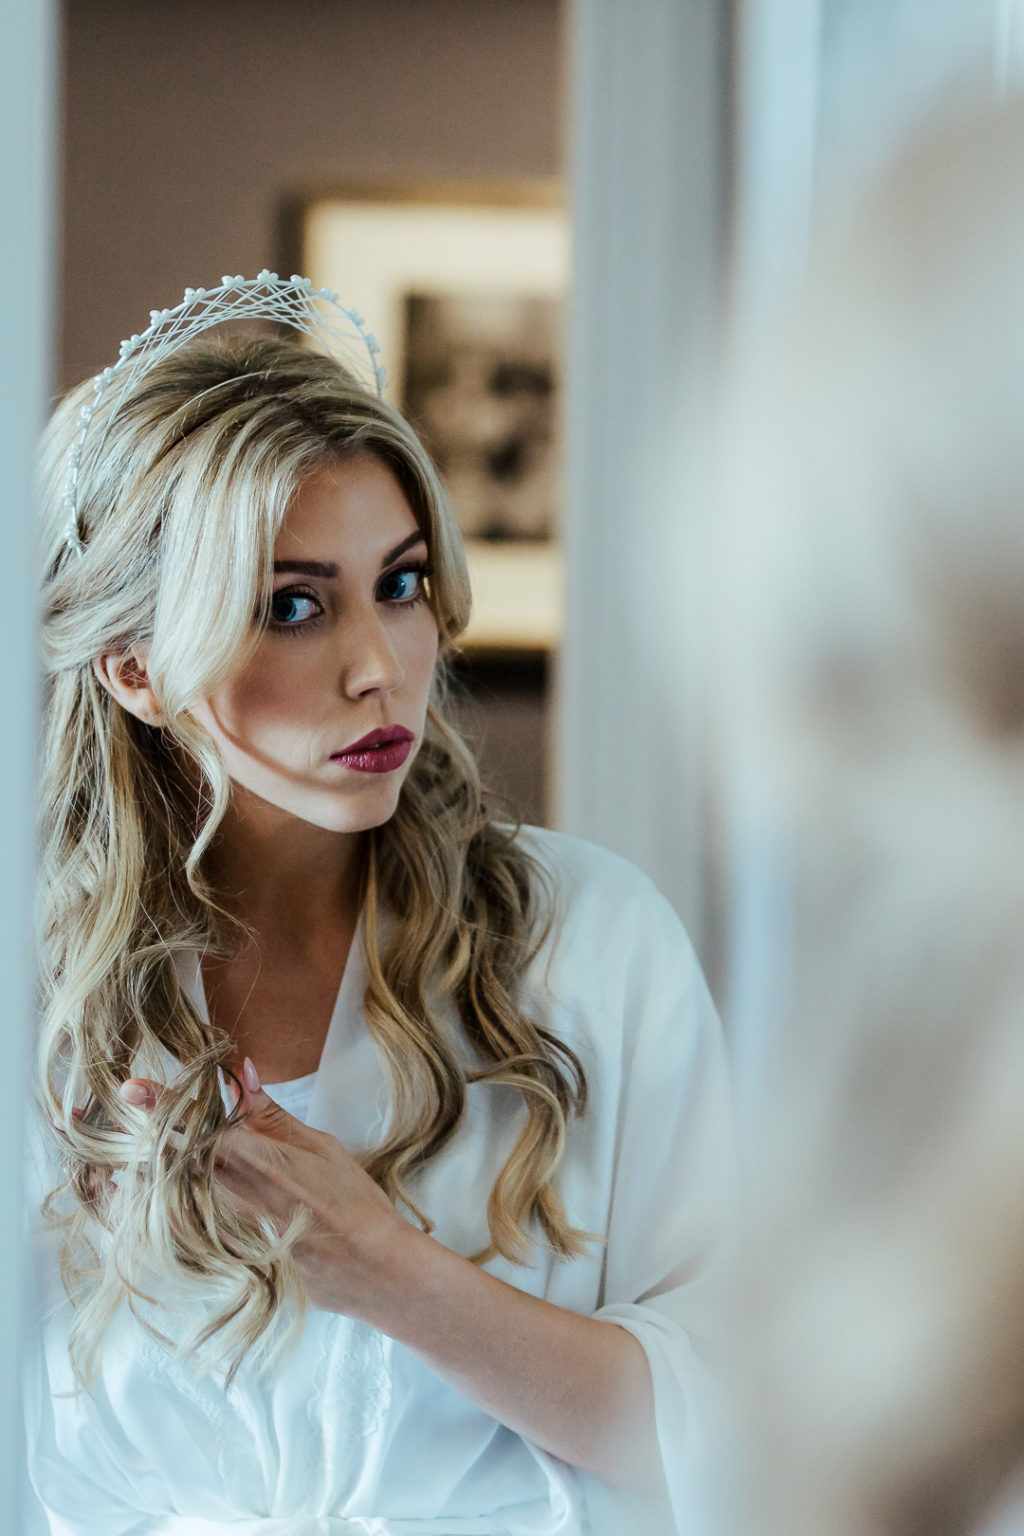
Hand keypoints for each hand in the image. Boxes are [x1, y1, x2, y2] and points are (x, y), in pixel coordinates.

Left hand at [118, 1060, 408, 1316]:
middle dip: (150, 1140)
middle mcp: (238, 1197)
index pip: (199, 1126)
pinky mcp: (230, 1264)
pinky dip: (172, 1216)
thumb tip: (242, 1072)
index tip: (133, 1090)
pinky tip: (164, 1208)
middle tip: (136, 1121)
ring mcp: (230, 1234)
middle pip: (175, 1163)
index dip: (163, 1105)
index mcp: (261, 1160)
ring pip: (172, 1199)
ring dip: (157, 1177)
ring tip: (142, 1163)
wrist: (374, 1268)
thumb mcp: (320, 1146)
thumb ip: (272, 1114)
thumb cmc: (354, 1202)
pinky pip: (186, 1235)